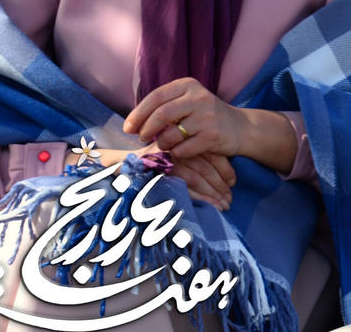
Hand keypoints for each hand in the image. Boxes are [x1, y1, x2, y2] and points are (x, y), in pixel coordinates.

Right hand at [96, 143, 235, 210]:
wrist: (116, 169)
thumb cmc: (149, 168)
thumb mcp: (174, 162)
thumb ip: (194, 164)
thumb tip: (223, 182)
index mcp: (181, 143)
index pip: (210, 153)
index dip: (225, 168)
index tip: (233, 182)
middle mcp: (175, 149)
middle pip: (206, 166)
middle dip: (221, 184)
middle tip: (230, 199)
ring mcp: (165, 160)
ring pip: (197, 176)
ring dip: (214, 193)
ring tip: (224, 206)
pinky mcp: (158, 173)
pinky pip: (184, 187)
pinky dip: (201, 198)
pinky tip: (212, 207)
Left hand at [123, 77, 244, 159]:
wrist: (241, 128)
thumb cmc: (207, 116)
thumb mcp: (189, 101)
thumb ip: (166, 105)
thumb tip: (134, 121)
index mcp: (189, 85)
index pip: (155, 97)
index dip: (138, 114)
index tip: (128, 128)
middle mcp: (199, 98)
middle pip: (161, 115)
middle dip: (146, 130)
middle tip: (142, 138)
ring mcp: (207, 117)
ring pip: (170, 135)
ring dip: (161, 144)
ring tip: (163, 145)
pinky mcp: (213, 136)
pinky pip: (182, 149)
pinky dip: (176, 153)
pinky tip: (179, 151)